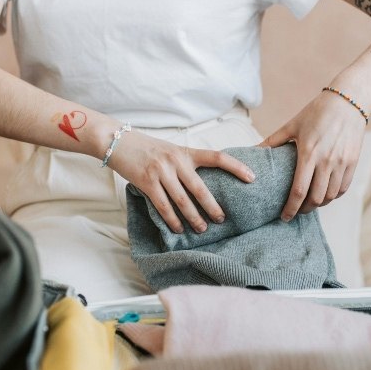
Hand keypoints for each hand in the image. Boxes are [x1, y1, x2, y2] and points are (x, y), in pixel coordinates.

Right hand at [108, 132, 254, 233]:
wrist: (118, 141)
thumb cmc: (147, 148)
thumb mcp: (170, 150)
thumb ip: (186, 164)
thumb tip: (203, 186)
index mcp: (186, 152)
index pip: (217, 157)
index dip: (236, 167)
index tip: (252, 178)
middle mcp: (176, 161)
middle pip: (201, 188)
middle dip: (213, 207)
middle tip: (222, 220)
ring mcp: (161, 171)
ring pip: (183, 201)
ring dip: (193, 218)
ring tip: (202, 229)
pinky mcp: (147, 182)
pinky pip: (164, 206)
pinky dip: (172, 220)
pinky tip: (179, 229)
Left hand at [258, 90, 366, 219]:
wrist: (348, 101)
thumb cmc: (316, 112)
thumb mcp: (292, 125)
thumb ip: (273, 141)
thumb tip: (253, 151)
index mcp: (308, 153)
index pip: (299, 190)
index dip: (291, 208)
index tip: (284, 216)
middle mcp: (326, 161)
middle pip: (316, 198)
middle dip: (304, 209)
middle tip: (296, 211)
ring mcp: (342, 163)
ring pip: (331, 196)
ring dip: (319, 204)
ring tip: (310, 203)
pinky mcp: (353, 162)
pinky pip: (343, 188)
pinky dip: (334, 196)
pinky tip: (325, 194)